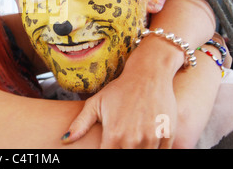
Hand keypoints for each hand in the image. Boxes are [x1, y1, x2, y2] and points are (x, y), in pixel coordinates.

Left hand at [61, 68, 176, 147]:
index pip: (107, 157)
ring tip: (130, 142)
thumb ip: (80, 124)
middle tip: (119, 142)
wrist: (149, 73)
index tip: (106, 146)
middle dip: (121, 153)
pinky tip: (145, 142)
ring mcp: (152, 139)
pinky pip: (161, 152)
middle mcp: (134, 140)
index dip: (105, 154)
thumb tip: (64, 140)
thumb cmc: (120, 89)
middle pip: (126, 158)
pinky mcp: (168, 136)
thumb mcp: (96, 103)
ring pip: (144, 157)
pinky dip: (153, 149)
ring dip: (137, 151)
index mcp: (114, 135)